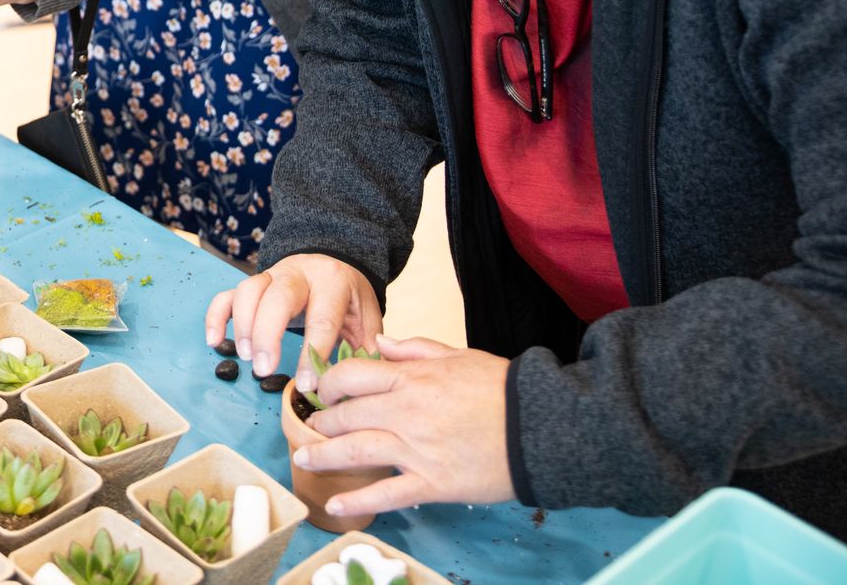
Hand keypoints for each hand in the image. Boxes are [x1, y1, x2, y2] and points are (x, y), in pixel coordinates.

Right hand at [205, 253, 382, 386]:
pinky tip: (214, 341)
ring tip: (246, 358)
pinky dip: (217, 316)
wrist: (335, 265)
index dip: (312, 354)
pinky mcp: (253, 284)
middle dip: (268, 335)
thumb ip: (366, 350)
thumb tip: (358, 385)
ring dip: (243, 326)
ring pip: (249, 291)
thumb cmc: (349, 300)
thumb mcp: (368, 320)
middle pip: (278, 297)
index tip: (307, 386)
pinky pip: (228, 294)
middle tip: (263, 369)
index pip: (321, 319)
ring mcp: (271, 275)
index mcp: (333, 282)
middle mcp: (300, 274)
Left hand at [298, 335, 514, 518]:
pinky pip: (387, 494)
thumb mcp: (459, 356)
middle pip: (347, 415)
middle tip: (311, 428)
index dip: (329, 383)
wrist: (542, 428)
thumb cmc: (503, 389)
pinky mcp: (432, 483)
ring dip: (324, 456)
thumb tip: (378, 343)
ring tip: (304, 459)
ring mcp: (417, 450)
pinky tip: (335, 504)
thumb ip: (414, 349)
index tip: (323, 392)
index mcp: (412, 379)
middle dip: (322, 422)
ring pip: (356, 451)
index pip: (352, 375)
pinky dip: (357, 501)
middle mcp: (407, 413)